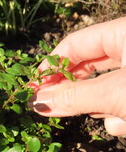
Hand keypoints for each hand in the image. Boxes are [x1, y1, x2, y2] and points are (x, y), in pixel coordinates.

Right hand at [28, 17, 125, 135]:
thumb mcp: (113, 93)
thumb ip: (72, 97)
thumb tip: (36, 102)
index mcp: (123, 32)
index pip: (74, 44)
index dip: (51, 65)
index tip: (34, 86)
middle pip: (87, 67)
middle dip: (74, 90)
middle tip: (52, 104)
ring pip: (105, 88)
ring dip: (104, 109)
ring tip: (115, 119)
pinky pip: (121, 99)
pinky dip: (121, 114)